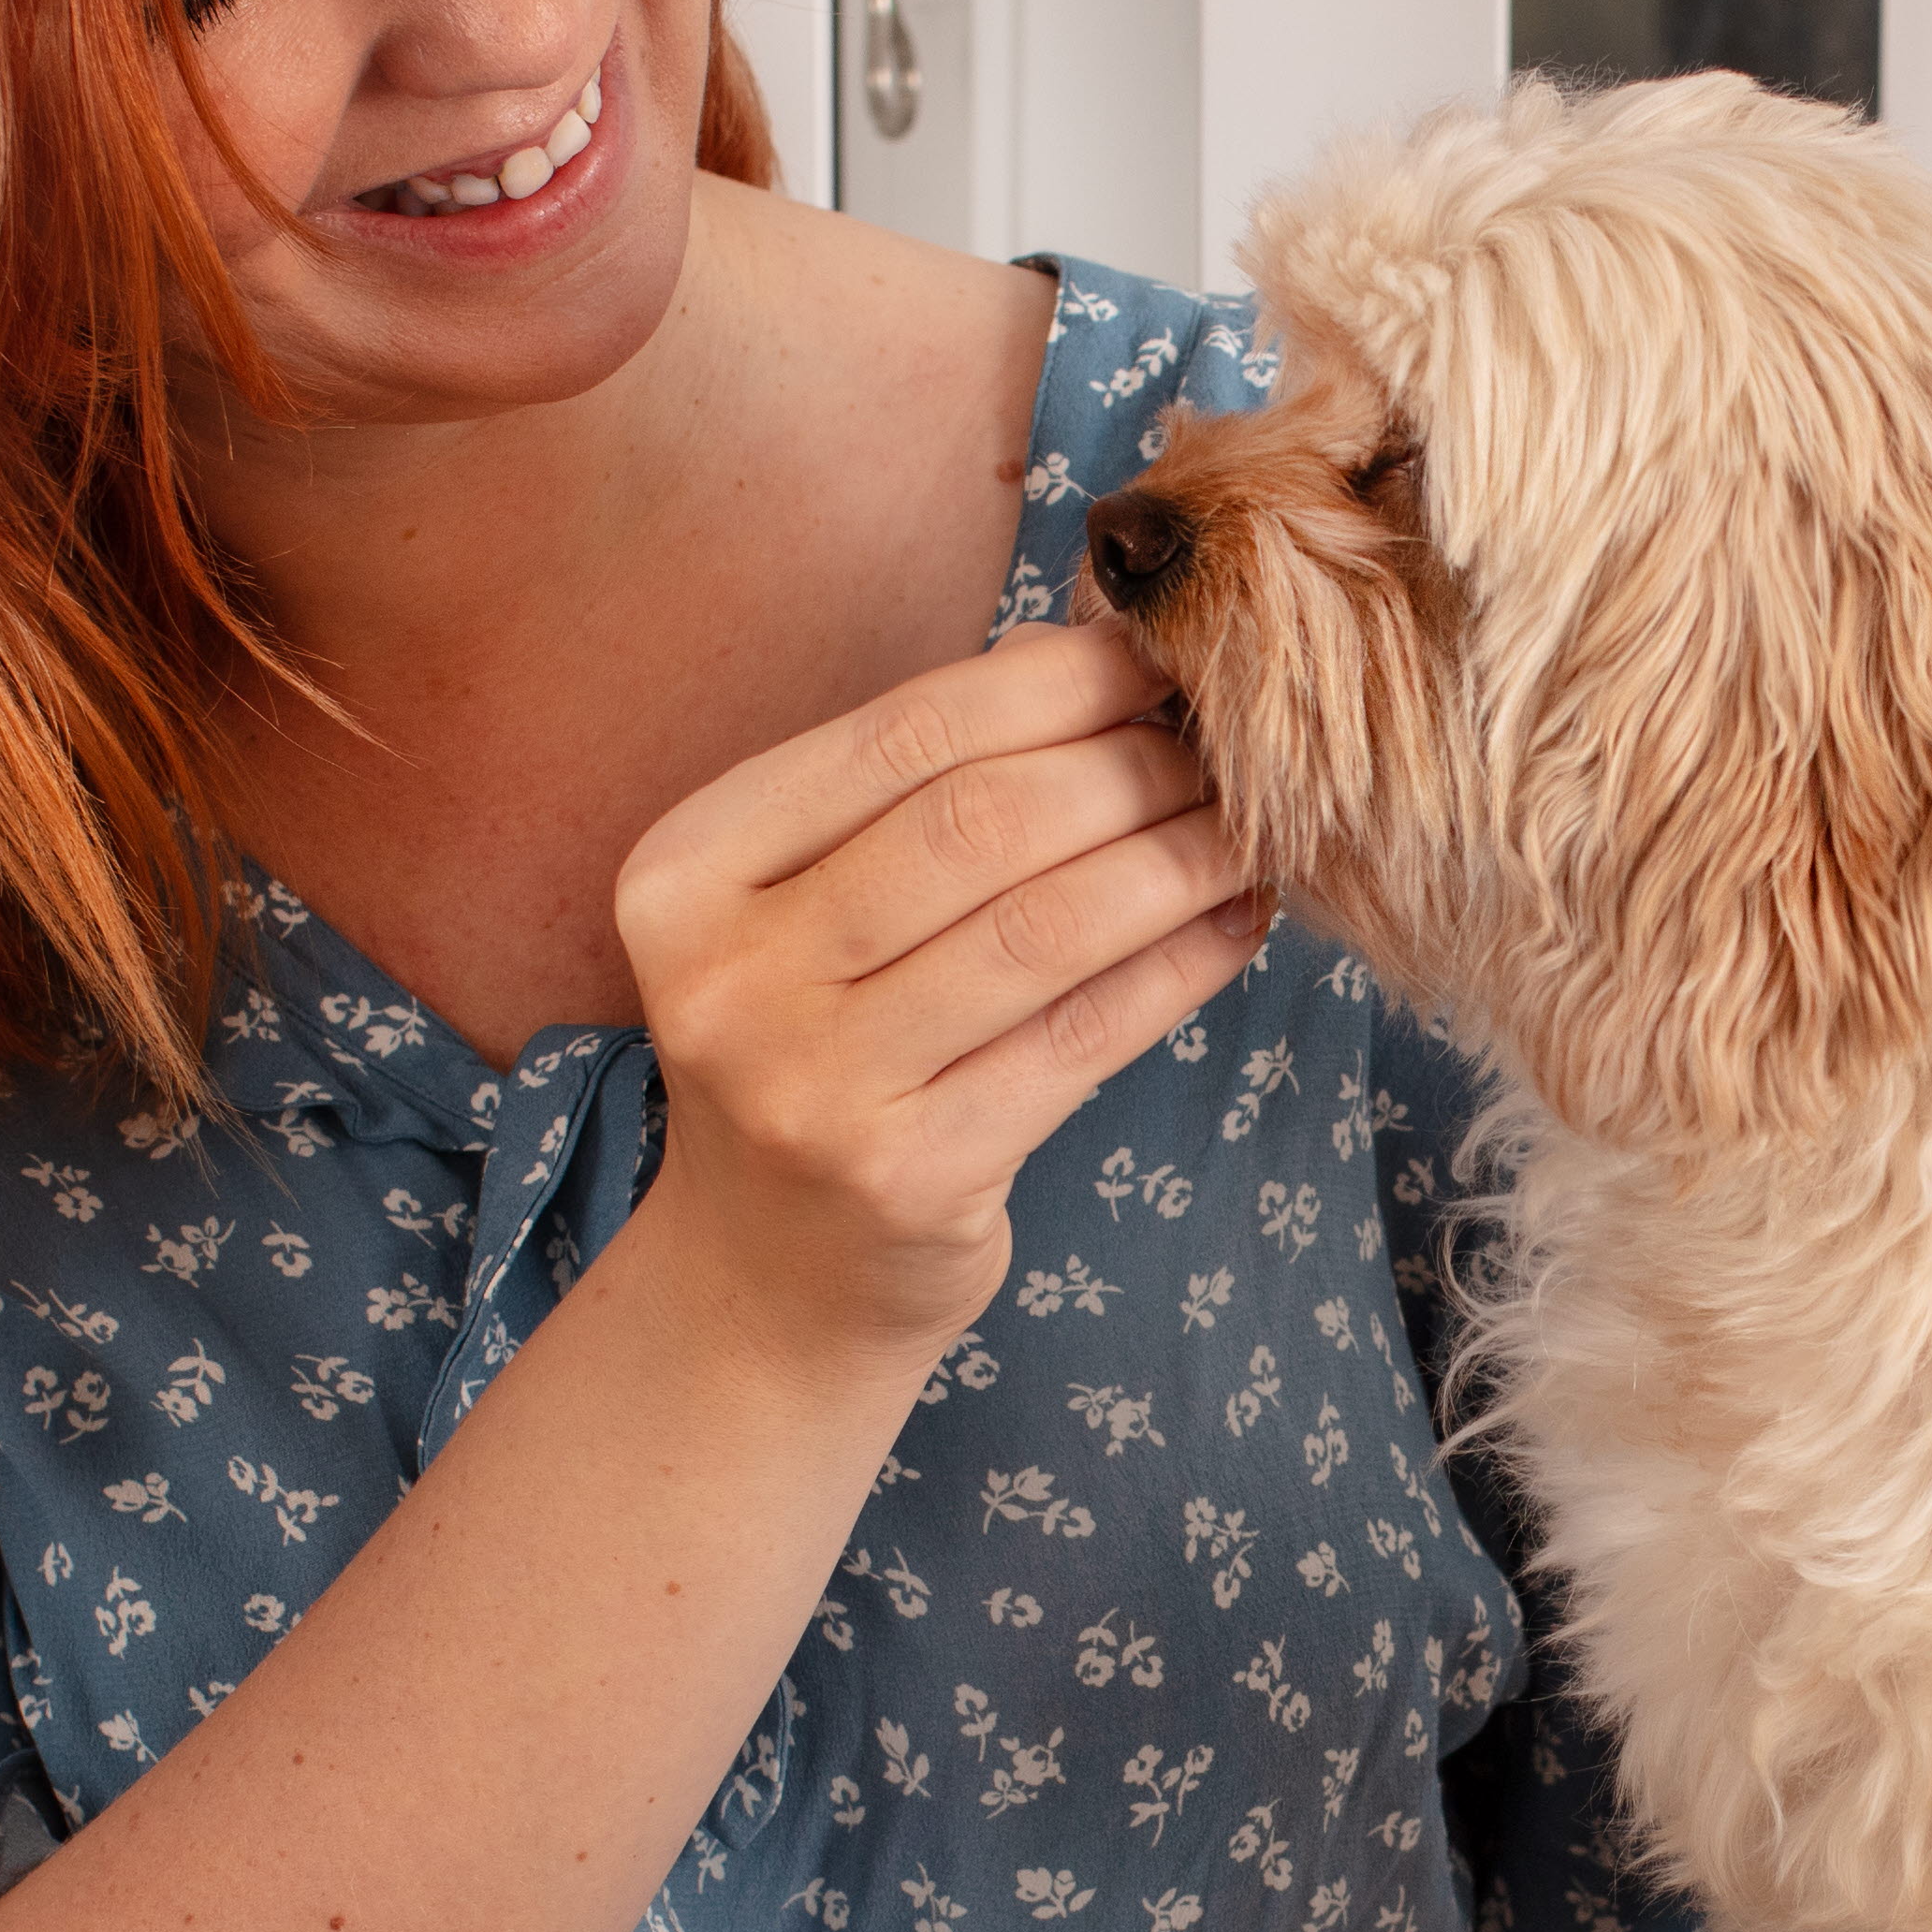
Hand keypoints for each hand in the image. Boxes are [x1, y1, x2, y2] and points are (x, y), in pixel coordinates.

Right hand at [616, 624, 1268, 1367]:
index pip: (902, 734)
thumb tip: (1098, 649)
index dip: (1054, 681)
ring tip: (1249, 828)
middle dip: (1130, 767)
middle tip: (1222, 751)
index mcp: (682, 872)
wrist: (765, 1282)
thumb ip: (915, 790)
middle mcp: (724, 977)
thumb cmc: (814, 1054)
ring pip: (1045, 927)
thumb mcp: (804, 910)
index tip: (1155, 659)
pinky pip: (1084, 1037)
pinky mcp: (905, 1176)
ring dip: (1177, 860)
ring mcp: (808, 1087)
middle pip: (981, 822)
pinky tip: (1234, 924)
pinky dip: (1180, 966)